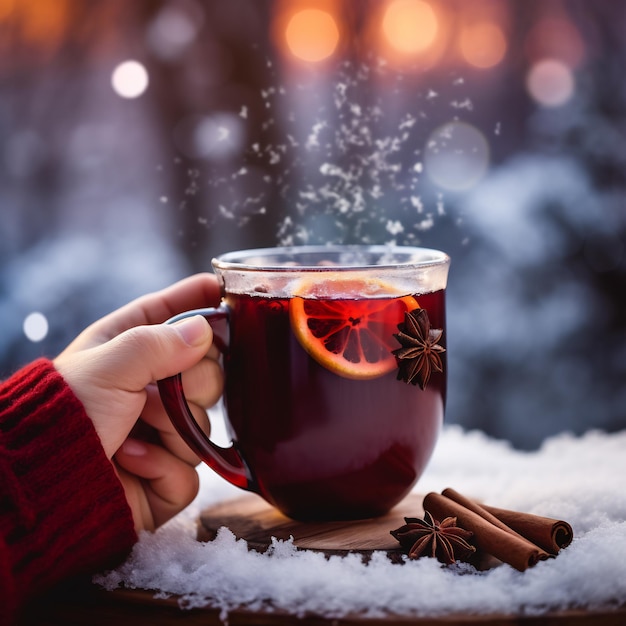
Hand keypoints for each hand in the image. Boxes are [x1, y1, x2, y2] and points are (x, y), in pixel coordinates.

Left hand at [54, 274, 222, 530]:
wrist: (43, 487)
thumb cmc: (63, 414)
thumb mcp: (108, 367)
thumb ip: (158, 343)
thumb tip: (204, 331)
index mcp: (129, 350)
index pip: (170, 314)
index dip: (197, 300)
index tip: (222, 288)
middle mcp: (151, 388)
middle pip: (207, 374)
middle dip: (188, 386)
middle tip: (155, 394)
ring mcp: (162, 433)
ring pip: (205, 425)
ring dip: (170, 432)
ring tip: (131, 436)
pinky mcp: (166, 476)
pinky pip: (193, 470)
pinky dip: (164, 470)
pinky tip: (133, 464)